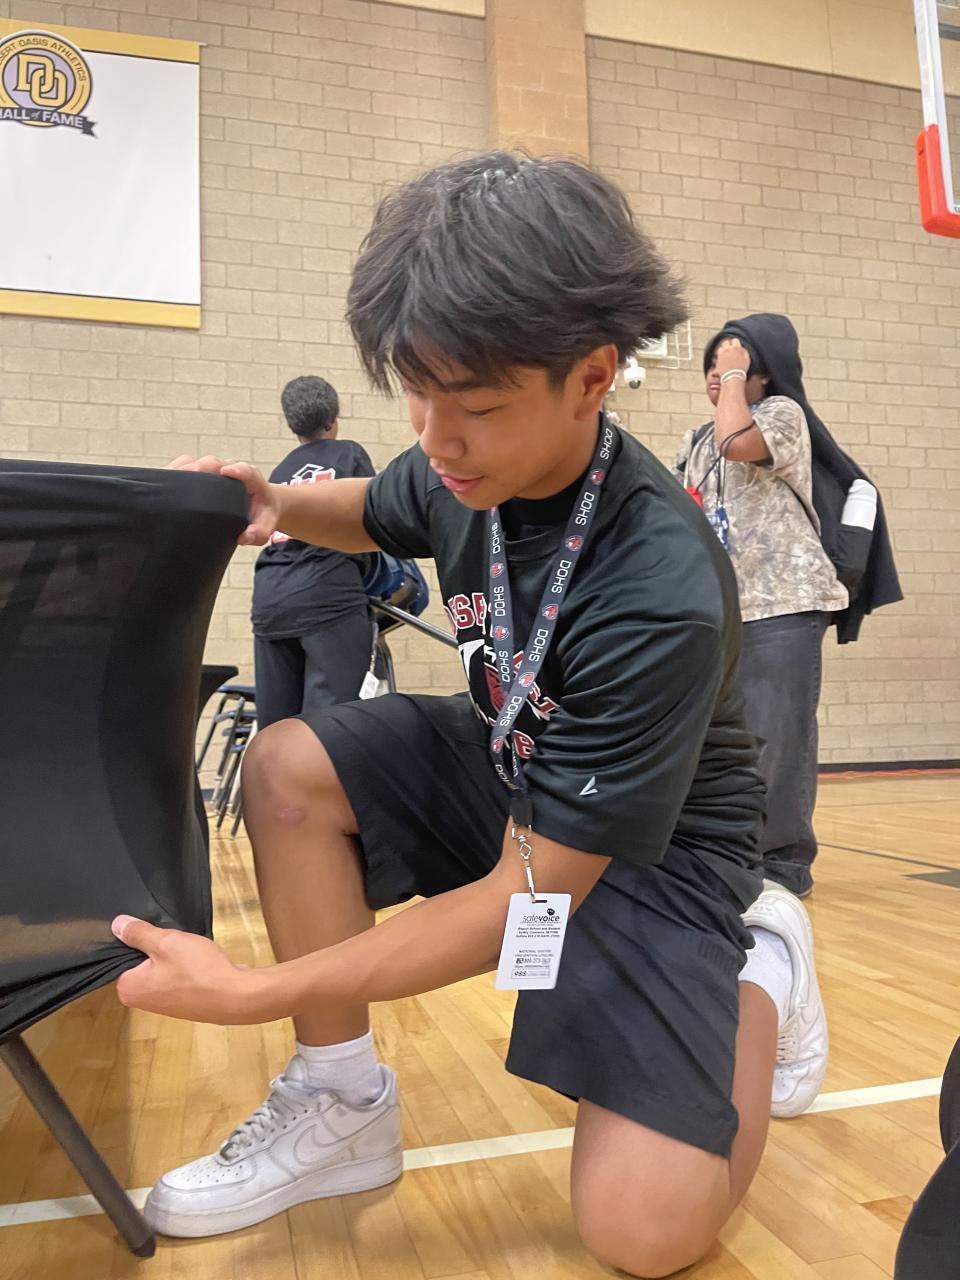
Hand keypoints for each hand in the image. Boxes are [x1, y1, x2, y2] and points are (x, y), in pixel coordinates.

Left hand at [112, 915, 266, 1023]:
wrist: (235, 996)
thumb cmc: (197, 970)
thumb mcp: (166, 942)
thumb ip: (139, 933)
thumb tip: (115, 925)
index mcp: (128, 988)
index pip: (121, 955)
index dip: (139, 938)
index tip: (156, 931)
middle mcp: (140, 1001)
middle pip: (142, 962)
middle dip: (158, 948)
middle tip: (174, 938)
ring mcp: (163, 1004)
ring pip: (161, 968)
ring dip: (174, 956)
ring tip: (189, 949)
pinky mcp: (182, 1003)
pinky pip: (177, 977)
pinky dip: (185, 967)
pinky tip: (199, 960)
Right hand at [166, 455, 279, 545]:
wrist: (262, 506)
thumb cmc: (262, 515)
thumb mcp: (265, 527)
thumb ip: (258, 533)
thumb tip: (243, 537)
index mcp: (252, 480)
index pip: (245, 471)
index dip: (236, 469)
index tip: (226, 471)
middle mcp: (232, 471)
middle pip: (218, 463)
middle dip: (206, 466)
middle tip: (194, 472)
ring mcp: (218, 471)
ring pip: (203, 463)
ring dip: (190, 467)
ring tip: (176, 475)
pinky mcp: (206, 475)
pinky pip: (191, 466)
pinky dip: (180, 469)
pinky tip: (168, 478)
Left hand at [714, 338, 749, 377]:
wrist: (733, 377)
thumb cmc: (742, 369)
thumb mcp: (747, 359)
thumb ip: (743, 352)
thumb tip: (741, 348)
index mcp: (736, 348)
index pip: (735, 340)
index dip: (735, 343)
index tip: (736, 346)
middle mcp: (727, 350)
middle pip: (725, 342)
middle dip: (727, 345)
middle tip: (730, 350)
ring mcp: (721, 355)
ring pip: (720, 348)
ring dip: (722, 351)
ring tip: (725, 355)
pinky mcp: (717, 361)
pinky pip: (717, 357)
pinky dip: (719, 358)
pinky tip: (722, 361)